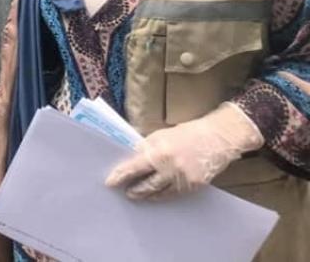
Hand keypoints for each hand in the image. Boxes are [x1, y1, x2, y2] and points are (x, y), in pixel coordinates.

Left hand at [106, 102, 263, 199]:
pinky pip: (173, 194)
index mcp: (159, 151)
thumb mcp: (161, 135)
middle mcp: (170, 167)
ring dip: (146, 195)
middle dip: (133, 189)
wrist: (218, 137)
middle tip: (125, 192)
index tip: (110, 182)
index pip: (134, 167)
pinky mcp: (194, 186)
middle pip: (146, 184)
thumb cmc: (187, 133)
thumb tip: (130, 158)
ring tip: (136, 195)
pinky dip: (162, 195)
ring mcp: (183, 178)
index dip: (121, 176)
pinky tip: (156, 195)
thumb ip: (146, 147)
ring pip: (159, 193)